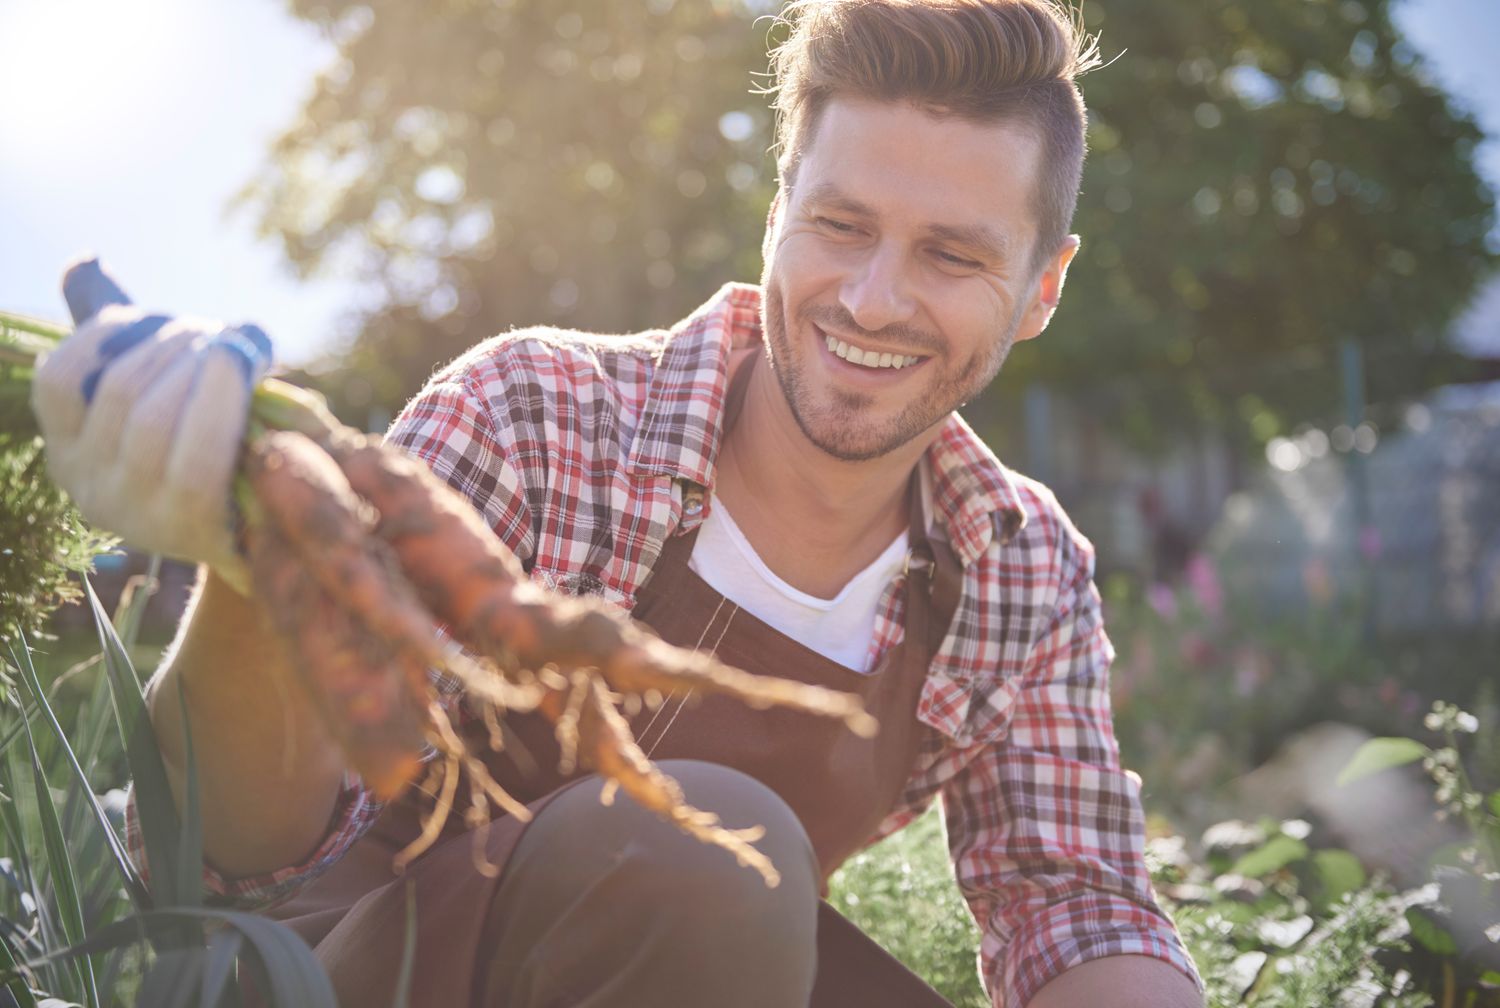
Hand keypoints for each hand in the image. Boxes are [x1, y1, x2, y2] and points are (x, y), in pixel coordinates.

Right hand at [31, 265, 273, 591]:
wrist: (273, 524)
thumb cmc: (214, 440)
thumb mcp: (162, 387)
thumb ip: (124, 332)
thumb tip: (87, 260)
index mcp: (67, 449)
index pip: (60, 379)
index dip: (112, 332)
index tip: (161, 319)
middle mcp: (87, 487)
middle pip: (121, 389)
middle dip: (175, 343)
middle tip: (219, 332)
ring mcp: (134, 514)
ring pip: (154, 415)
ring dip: (203, 366)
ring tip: (238, 348)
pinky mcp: (187, 528)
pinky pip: (194, 457)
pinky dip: (218, 402)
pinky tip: (239, 369)